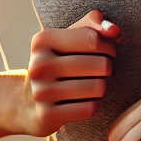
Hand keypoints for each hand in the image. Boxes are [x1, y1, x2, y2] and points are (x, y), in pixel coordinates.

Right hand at [19, 9, 119, 137]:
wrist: (26, 102)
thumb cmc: (58, 62)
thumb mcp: (69, 37)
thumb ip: (93, 24)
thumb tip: (114, 30)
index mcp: (43, 40)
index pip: (94, 39)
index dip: (109, 46)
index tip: (106, 50)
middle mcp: (38, 65)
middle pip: (101, 65)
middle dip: (108, 67)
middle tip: (99, 70)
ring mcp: (40, 92)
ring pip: (99, 87)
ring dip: (102, 87)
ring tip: (92, 85)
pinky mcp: (46, 116)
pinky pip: (90, 108)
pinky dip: (93, 104)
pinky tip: (82, 101)